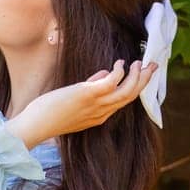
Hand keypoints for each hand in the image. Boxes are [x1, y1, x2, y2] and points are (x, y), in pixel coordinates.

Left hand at [15, 57, 160, 144]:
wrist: (35, 126)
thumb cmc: (49, 113)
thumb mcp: (74, 100)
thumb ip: (90, 87)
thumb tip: (104, 73)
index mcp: (99, 115)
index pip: (123, 101)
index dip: (136, 87)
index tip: (142, 75)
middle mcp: (101, 112)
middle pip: (131, 96)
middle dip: (144, 80)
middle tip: (153, 65)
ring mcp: (96, 105)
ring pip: (127, 91)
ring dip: (137, 75)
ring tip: (139, 62)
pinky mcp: (87, 95)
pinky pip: (112, 81)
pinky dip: (119, 71)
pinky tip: (119, 63)